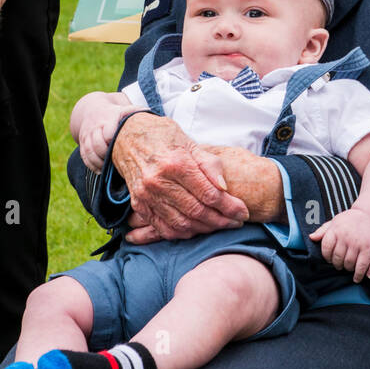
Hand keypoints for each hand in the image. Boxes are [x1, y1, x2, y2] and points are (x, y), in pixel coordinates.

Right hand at [73, 95, 137, 171]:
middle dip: (106, 155)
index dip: (113, 142)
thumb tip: (160, 122)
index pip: (108, 133)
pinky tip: (100, 171)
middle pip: (97, 144)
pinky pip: (84, 156)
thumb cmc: (117, 112)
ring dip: (98, 162)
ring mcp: (87, 134)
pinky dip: (92, 165)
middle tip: (116, 163)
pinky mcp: (82, 142)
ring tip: (108, 169)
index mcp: (108, 118)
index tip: (122, 150)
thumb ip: (140, 114)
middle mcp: (96, 126)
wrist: (94, 107)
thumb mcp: (128, 109)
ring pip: (89, 151)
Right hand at [112, 113, 248, 241]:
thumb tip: (225, 188)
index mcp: (176, 163)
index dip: (229, 206)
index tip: (243, 211)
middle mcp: (158, 181)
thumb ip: (210, 165)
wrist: (127, 136)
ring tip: (221, 226)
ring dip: (205, 229)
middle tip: (236, 222)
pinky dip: (183, 232)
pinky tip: (198, 228)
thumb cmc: (163, 136)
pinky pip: (164, 228)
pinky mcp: (139, 205)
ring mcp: (146, 196)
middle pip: (197, 212)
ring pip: (182, 224)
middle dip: (221, 221)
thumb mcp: (190, 142)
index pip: (209, 194)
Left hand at [308, 208, 369, 281]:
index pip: (326, 248)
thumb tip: (311, 237)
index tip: (329, 259)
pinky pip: (361, 266)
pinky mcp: (368, 249)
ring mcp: (357, 243)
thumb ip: (322, 231)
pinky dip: (358, 274)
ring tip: (349, 266)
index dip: (326, 256)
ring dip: (348, 268)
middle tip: (340, 263)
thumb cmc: (350, 220)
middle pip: (337, 258)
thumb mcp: (334, 222)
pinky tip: (356, 277)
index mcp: (335, 229)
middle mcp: (345, 236)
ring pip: (348, 264)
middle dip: (337, 264)